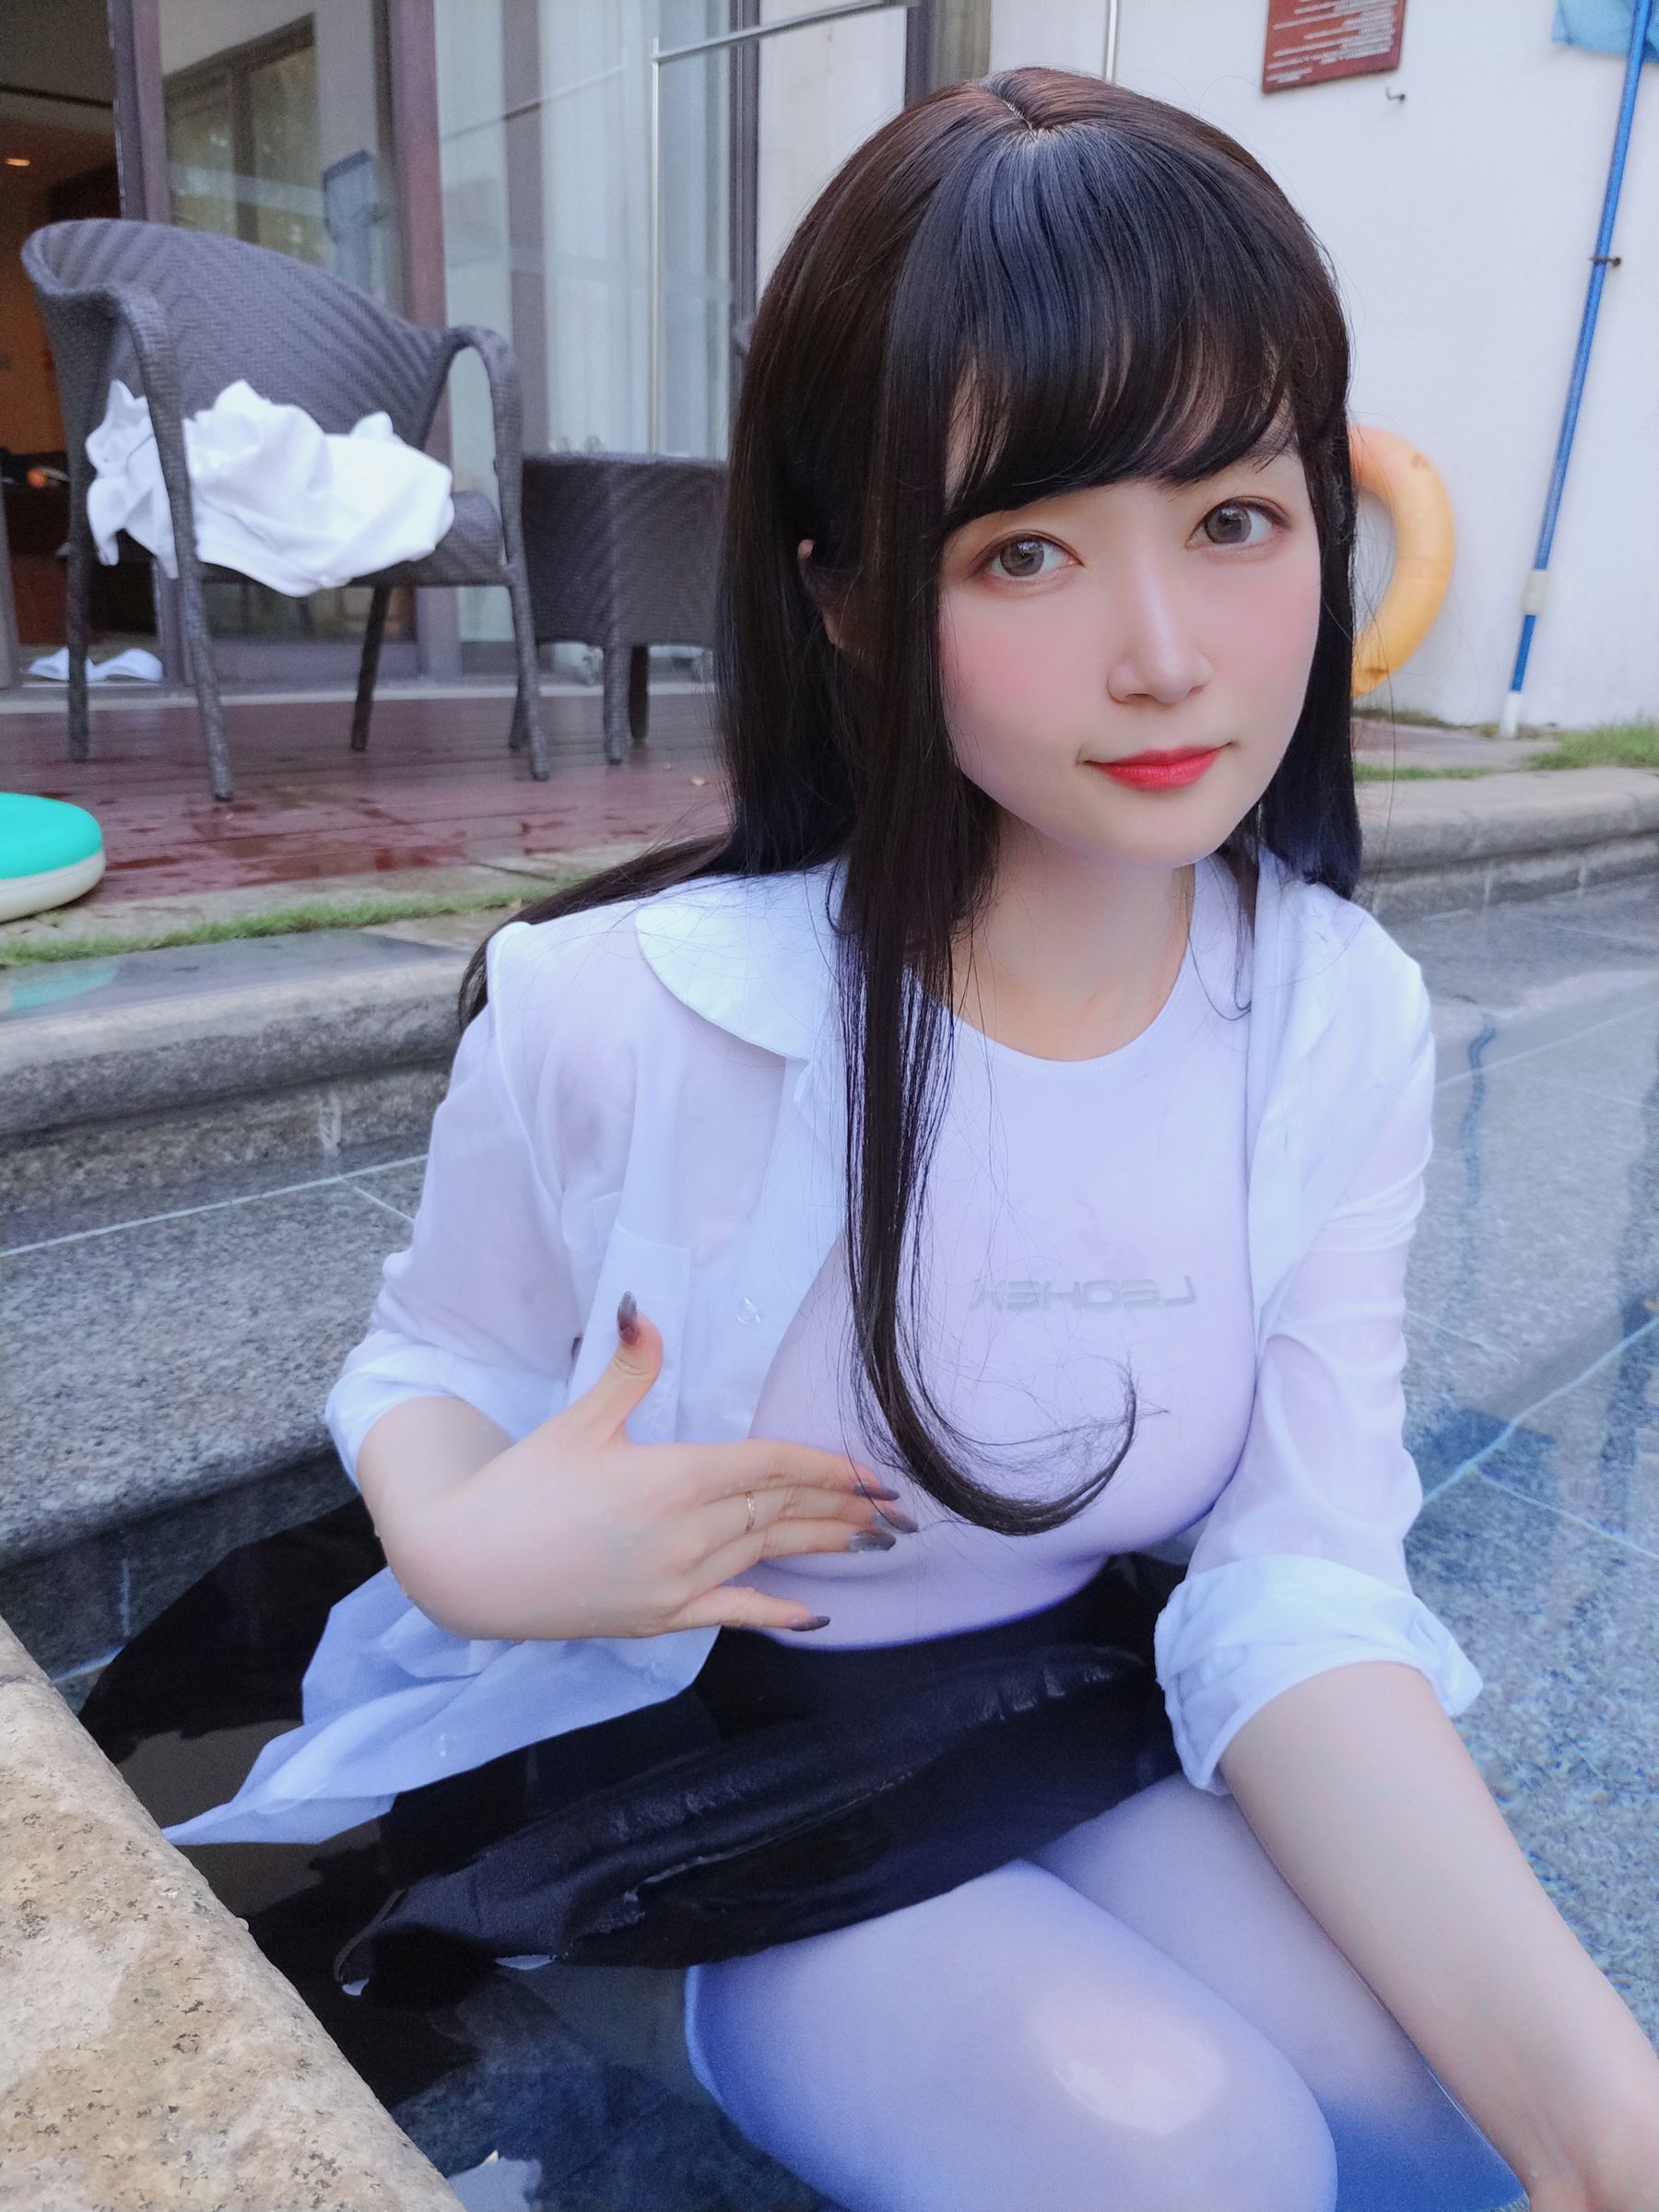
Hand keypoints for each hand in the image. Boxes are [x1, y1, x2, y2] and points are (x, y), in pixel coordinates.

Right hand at [397, 1292, 910, 1641]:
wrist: (466, 1568)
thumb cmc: (521, 1487)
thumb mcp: (579, 1421)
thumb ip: (629, 1368)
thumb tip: (643, 1306)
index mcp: (673, 1478)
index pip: (770, 1466)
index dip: (827, 1468)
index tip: (873, 1472)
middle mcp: (687, 1534)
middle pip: (781, 1511)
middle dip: (843, 1507)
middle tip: (899, 1507)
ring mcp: (676, 1582)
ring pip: (767, 1555)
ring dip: (823, 1546)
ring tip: (875, 1541)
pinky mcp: (659, 1619)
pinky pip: (733, 1614)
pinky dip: (775, 1613)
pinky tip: (815, 1617)